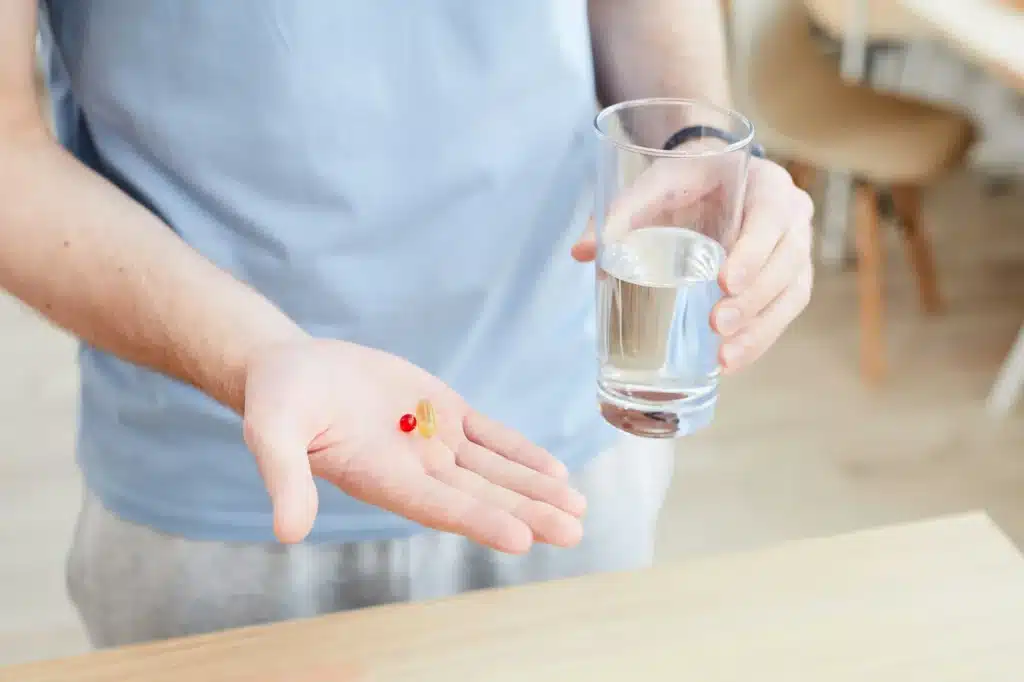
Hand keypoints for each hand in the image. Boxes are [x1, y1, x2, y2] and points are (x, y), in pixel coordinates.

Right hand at [242, 338, 585, 552]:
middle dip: (528, 512)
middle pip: (480, 495)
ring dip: (535, 488)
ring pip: (494, 469)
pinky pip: (490, 435)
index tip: (522, 539)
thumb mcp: (272, 433)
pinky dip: (521, 452)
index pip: (438, 507)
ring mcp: (433, 441)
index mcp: (380, 478)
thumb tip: (287, 532)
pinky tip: (555, 470)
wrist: (293, 368)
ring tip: (578, 507)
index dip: (480, 521)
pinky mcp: (443, 411)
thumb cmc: (277, 400)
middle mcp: (415, 469)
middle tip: (574, 531)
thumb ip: (285, 478)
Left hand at [572, 156, 812, 372]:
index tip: (725, 282)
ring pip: (790, 295)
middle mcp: (792, 218)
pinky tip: (731, 361)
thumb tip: (582, 252)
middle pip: (786, 263)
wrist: (714, 181)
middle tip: (718, 325)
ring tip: (725, 359)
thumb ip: (624, 210)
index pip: (771, 218)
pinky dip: (759, 339)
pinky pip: (782, 313)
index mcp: (766, 184)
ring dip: (760, 330)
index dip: (754, 252)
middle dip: (754, 300)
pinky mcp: (786, 281)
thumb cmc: (688, 180)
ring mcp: (794, 252)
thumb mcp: (658, 183)